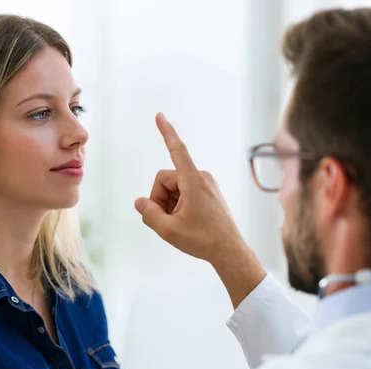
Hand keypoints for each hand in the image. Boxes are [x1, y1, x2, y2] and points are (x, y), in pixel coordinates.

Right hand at [135, 113, 265, 306]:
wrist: (229, 251)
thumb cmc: (202, 240)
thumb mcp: (168, 230)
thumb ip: (149, 213)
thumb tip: (140, 202)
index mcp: (194, 181)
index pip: (177, 150)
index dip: (166, 132)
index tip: (160, 115)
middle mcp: (201, 178)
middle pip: (165, 179)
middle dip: (160, 199)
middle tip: (165, 221)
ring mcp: (205, 185)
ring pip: (173, 188)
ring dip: (168, 205)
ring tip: (178, 224)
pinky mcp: (207, 192)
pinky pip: (183, 193)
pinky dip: (177, 206)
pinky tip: (185, 223)